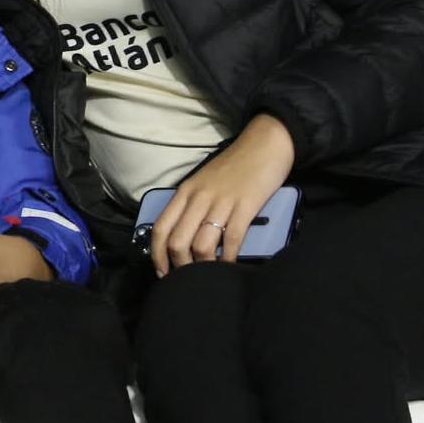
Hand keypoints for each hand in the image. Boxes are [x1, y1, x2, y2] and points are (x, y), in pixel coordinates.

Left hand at [150, 115, 294, 275]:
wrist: (265, 143)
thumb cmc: (235, 165)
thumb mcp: (204, 182)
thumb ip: (192, 205)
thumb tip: (182, 238)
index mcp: (185, 191)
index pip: (161, 228)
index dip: (157, 256)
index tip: (163, 273)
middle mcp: (199, 197)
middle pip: (177, 242)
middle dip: (180, 266)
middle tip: (188, 279)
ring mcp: (222, 202)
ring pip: (201, 245)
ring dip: (203, 266)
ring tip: (209, 275)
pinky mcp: (245, 206)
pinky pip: (231, 240)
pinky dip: (228, 259)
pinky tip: (229, 266)